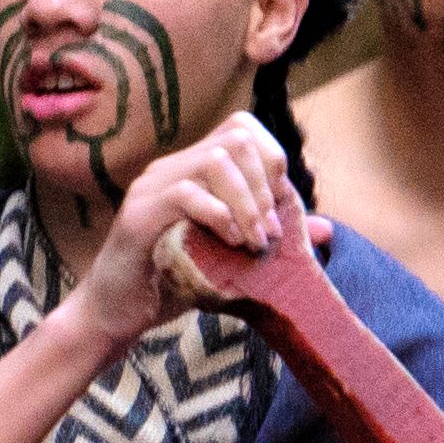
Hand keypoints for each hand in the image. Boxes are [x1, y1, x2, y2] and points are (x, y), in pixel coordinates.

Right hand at [63, 112, 302, 349]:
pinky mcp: (138, 215)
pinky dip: (219, 217)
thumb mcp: (231, 255)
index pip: (242, 128)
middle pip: (235, 138)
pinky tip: (229, 244)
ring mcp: (151, 187)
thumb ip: (271, 234)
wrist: (116, 314)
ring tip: (254, 243)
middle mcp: (171, 167)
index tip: (279, 208)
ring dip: (247, 204)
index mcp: (192, 169)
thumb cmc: (172, 282)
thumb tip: (327, 229)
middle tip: (270, 234)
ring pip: (215, 161)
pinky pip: (185, 194)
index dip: (272, 159)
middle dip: (265, 185)